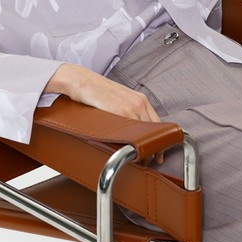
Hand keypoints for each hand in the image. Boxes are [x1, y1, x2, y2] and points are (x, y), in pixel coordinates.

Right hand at [45, 63, 163, 161]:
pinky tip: (128, 152)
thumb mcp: (120, 98)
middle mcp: (139, 103)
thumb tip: (135, 130)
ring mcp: (130, 108)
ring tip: (137, 160)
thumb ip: (130, 111)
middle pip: (154, 132)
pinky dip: (131, 146)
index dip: (159, 141)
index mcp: (141, 99)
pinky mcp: (119, 113)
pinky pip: (131, 134)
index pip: (158, 124)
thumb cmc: (98, 91)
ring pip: (144, 136)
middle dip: (152, 149)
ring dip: (142, 150)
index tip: (158, 153)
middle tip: (149, 160)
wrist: (82, 81)